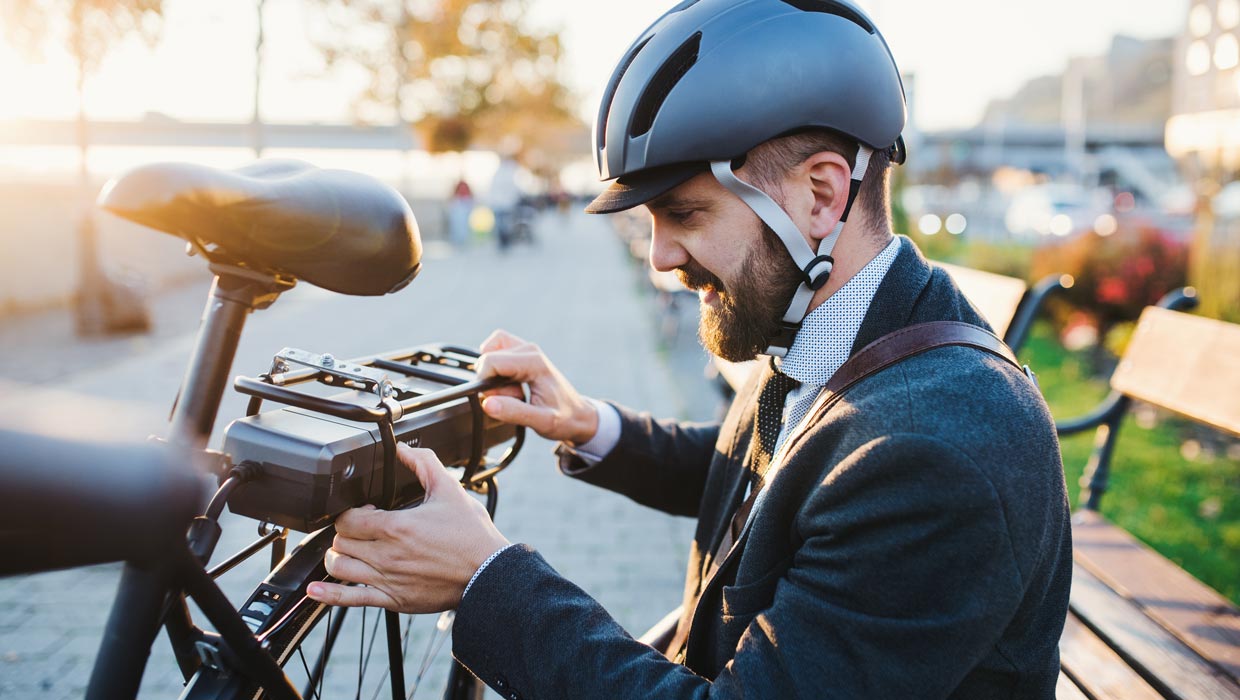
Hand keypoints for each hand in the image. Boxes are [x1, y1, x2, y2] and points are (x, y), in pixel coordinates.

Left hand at [305, 444, 509, 612]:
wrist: (488, 573)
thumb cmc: (472, 536)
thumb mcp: (450, 490)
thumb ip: (424, 464)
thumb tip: (404, 448)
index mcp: (397, 527)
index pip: (348, 518)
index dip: (351, 511)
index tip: (366, 509)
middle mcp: (387, 555)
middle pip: (340, 541)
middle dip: (346, 532)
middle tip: (361, 528)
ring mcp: (387, 580)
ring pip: (338, 568)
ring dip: (338, 556)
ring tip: (350, 550)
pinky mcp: (393, 600)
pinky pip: (350, 599)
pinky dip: (328, 595)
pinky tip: (315, 590)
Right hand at [475, 330, 598, 444]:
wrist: (578, 415)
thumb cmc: (564, 418)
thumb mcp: (542, 421)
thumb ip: (513, 412)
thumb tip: (487, 403)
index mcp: (534, 362)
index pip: (489, 361)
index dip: (486, 384)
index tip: (503, 400)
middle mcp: (529, 350)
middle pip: (487, 358)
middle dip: (491, 382)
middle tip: (515, 398)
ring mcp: (526, 349)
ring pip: (489, 352)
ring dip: (493, 374)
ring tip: (513, 392)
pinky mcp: (522, 354)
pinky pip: (495, 353)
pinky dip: (495, 369)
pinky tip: (510, 385)